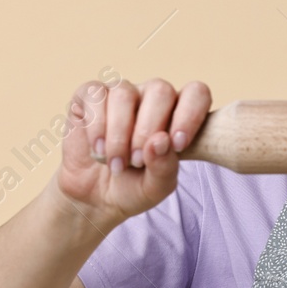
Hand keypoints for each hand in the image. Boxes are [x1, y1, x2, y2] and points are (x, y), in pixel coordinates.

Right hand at [54, 77, 211, 225]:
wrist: (93, 197)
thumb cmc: (132, 187)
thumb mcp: (155, 188)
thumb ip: (165, 167)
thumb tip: (160, 140)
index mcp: (177, 114)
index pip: (196, 93)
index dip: (190, 114)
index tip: (179, 144)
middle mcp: (151, 97)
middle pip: (161, 90)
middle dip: (148, 130)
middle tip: (138, 162)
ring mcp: (121, 93)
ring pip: (124, 93)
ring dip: (119, 133)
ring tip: (116, 164)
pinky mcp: (90, 96)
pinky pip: (95, 94)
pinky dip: (96, 125)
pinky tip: (97, 148)